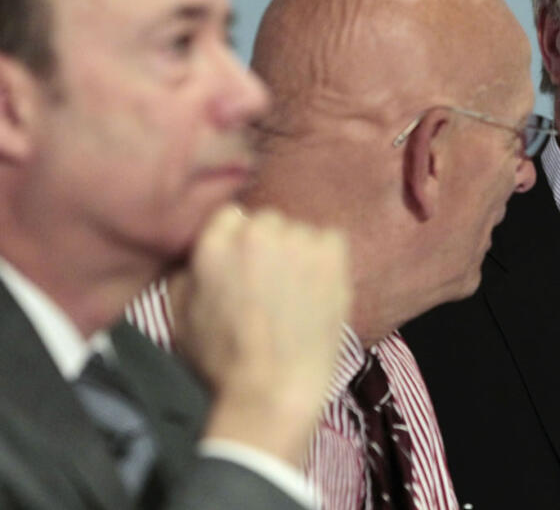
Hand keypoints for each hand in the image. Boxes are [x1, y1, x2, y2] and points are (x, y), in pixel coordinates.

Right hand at [175, 205, 350, 463]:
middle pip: (267, 221)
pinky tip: (318, 288)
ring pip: (300, 232)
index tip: (244, 267)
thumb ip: (187, 270)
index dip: (237, 243)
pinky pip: (331, 239)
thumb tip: (197, 249)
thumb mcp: (180, 314)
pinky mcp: (332, 255)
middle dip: (268, 246)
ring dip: (298, 253)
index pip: (230, 216)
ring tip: (296, 292)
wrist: (273, 390)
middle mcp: (256, 233)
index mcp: (214, 243)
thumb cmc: (222, 361)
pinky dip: (327, 258)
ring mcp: (297, 241)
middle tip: (271, 283)